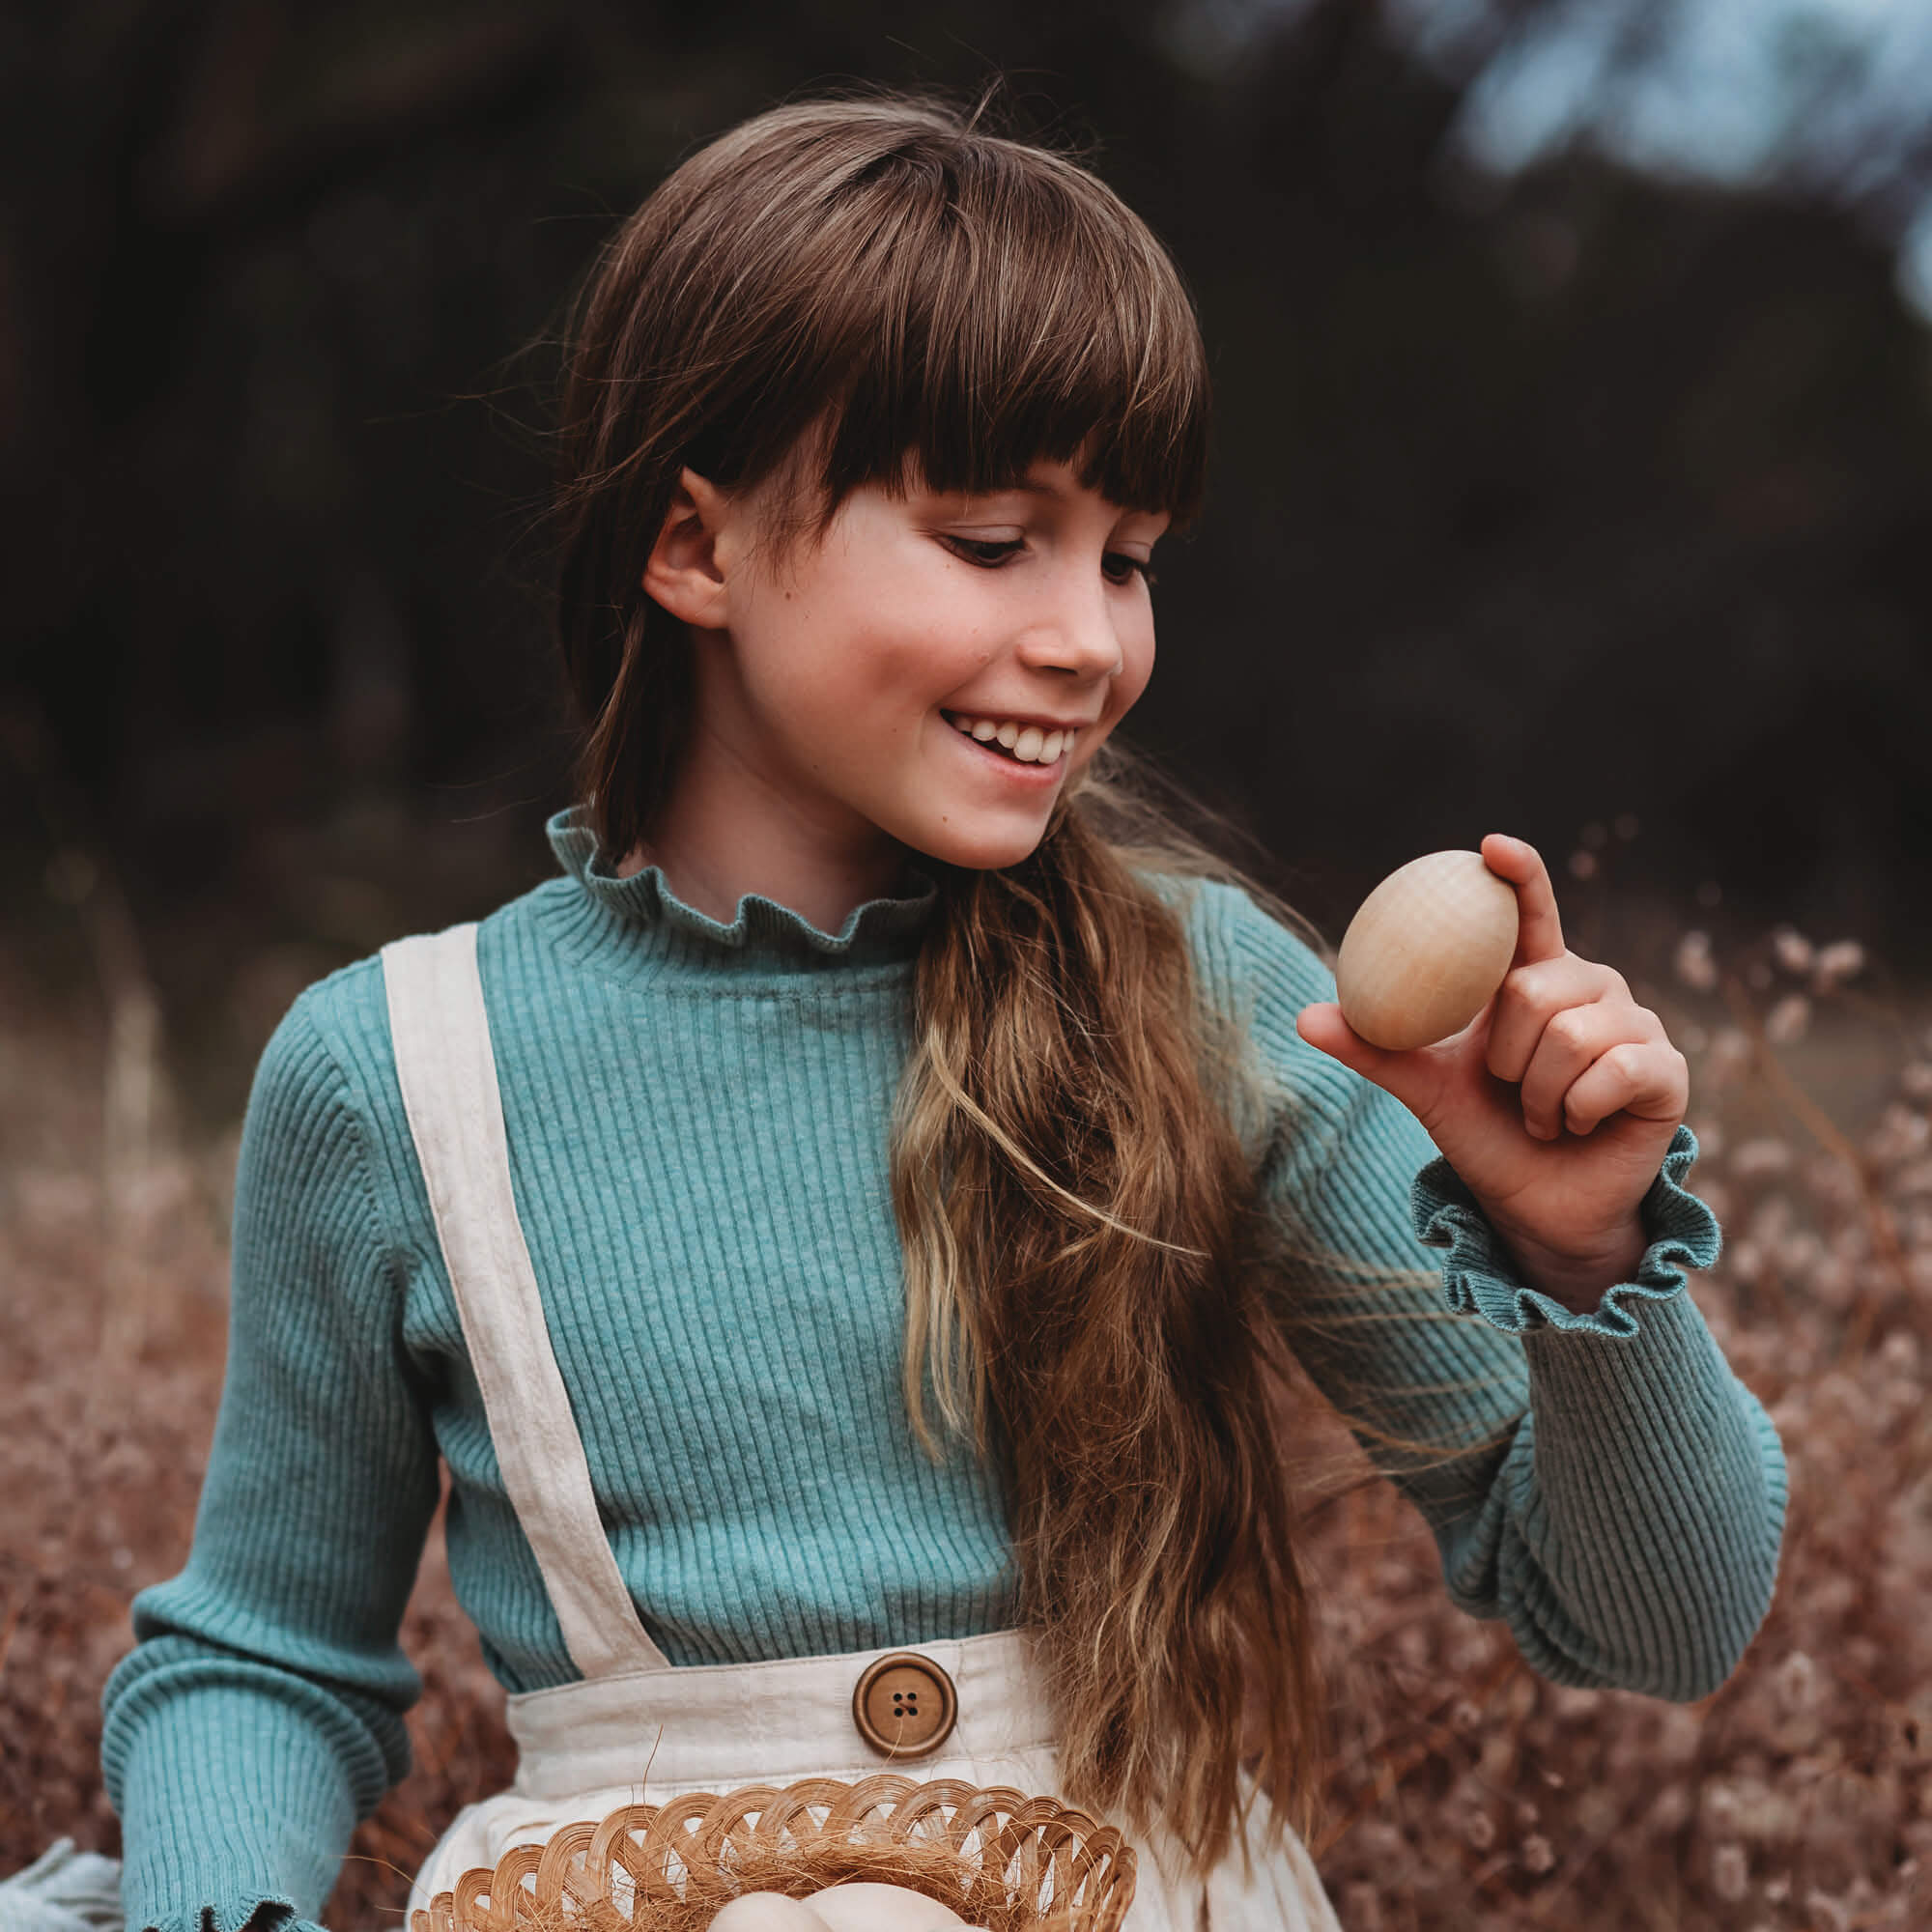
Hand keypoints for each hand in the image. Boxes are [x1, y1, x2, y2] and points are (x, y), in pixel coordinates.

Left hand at [1295, 833, 1688, 1309]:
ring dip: (1539, 1094)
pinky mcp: (1666, 1070)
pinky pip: (1614, 1071)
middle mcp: (1590, 988)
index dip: (1519, 875)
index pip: (1530, 913)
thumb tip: (1304, 1017)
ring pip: (1572, 1035)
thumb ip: (1375, 1049)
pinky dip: (1577, 1110)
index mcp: (1534, 978)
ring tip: (1542, 1116)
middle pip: (1535, 990)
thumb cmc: (1487, 1134)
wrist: (1537, 1207)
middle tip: (1510, 1089)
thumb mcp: (1426, 1088)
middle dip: (1506, 1056)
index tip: (1491, 848)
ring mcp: (1635, 1025)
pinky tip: (1578, 1126)